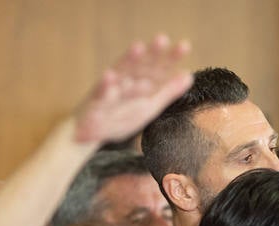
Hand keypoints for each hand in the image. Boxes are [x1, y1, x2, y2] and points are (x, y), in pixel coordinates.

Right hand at [73, 35, 192, 144]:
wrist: (89, 134)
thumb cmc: (119, 117)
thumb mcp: (148, 106)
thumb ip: (167, 92)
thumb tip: (188, 75)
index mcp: (140, 83)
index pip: (157, 69)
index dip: (170, 58)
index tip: (184, 46)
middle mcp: (125, 82)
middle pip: (140, 66)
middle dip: (150, 54)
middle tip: (162, 39)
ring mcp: (110, 90)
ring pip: (120, 74)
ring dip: (128, 61)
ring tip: (138, 48)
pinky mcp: (95, 102)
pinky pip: (100, 93)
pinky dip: (105, 85)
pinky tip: (109, 76)